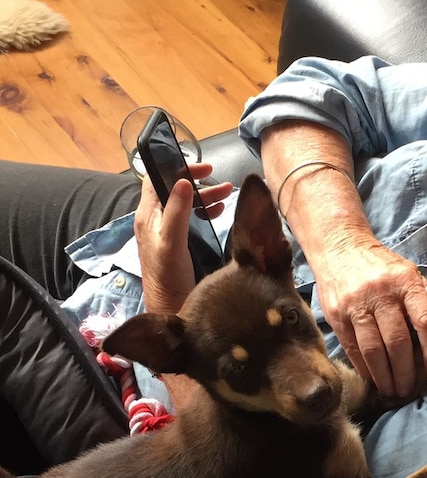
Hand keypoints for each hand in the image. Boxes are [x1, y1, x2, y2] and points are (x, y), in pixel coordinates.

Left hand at [135, 163, 232, 314]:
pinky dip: (204, 213)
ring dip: (205, 198)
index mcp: (148, 216)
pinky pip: (189, 220)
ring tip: (227, 198)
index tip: (205, 168)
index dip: (179, 168)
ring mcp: (164, 233)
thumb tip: (183, 180)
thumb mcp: (172, 242)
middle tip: (224, 185)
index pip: (157, 179)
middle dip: (199, 184)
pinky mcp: (175, 244)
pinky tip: (218, 216)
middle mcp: (153, 221)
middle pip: (174, 191)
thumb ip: (176, 212)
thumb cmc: (169, 276)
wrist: (169, 309)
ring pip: (184, 205)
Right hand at [314, 240, 426, 396]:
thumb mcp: (411, 275)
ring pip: (373, 349)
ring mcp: (356, 305)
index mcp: (406, 282)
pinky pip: (353, 349)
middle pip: (398, 341)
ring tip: (393, 390)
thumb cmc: (382, 266)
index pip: (426, 320)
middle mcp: (381, 293)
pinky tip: (374, 378)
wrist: (339, 246)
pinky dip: (365, 368)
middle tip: (410, 389)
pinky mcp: (336, 315)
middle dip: (406, 371)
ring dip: (385, 376)